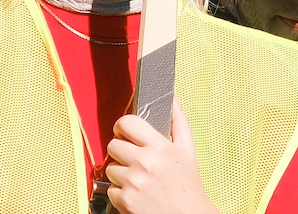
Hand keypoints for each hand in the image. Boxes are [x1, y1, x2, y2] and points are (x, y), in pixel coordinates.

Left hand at [104, 101, 222, 213]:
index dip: (123, 126)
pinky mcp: (123, 200)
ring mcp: (132, 182)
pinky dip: (120, 191)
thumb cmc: (187, 182)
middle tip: (134, 158)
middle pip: (113, 145)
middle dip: (121, 150)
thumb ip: (178, 120)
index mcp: (160, 146)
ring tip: (138, 178)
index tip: (127, 132)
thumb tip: (172, 97)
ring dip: (121, 172)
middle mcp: (144, 162)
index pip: (127, 123)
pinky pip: (110, 188)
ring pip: (110, 167)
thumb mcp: (187, 148)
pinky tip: (136, 192)